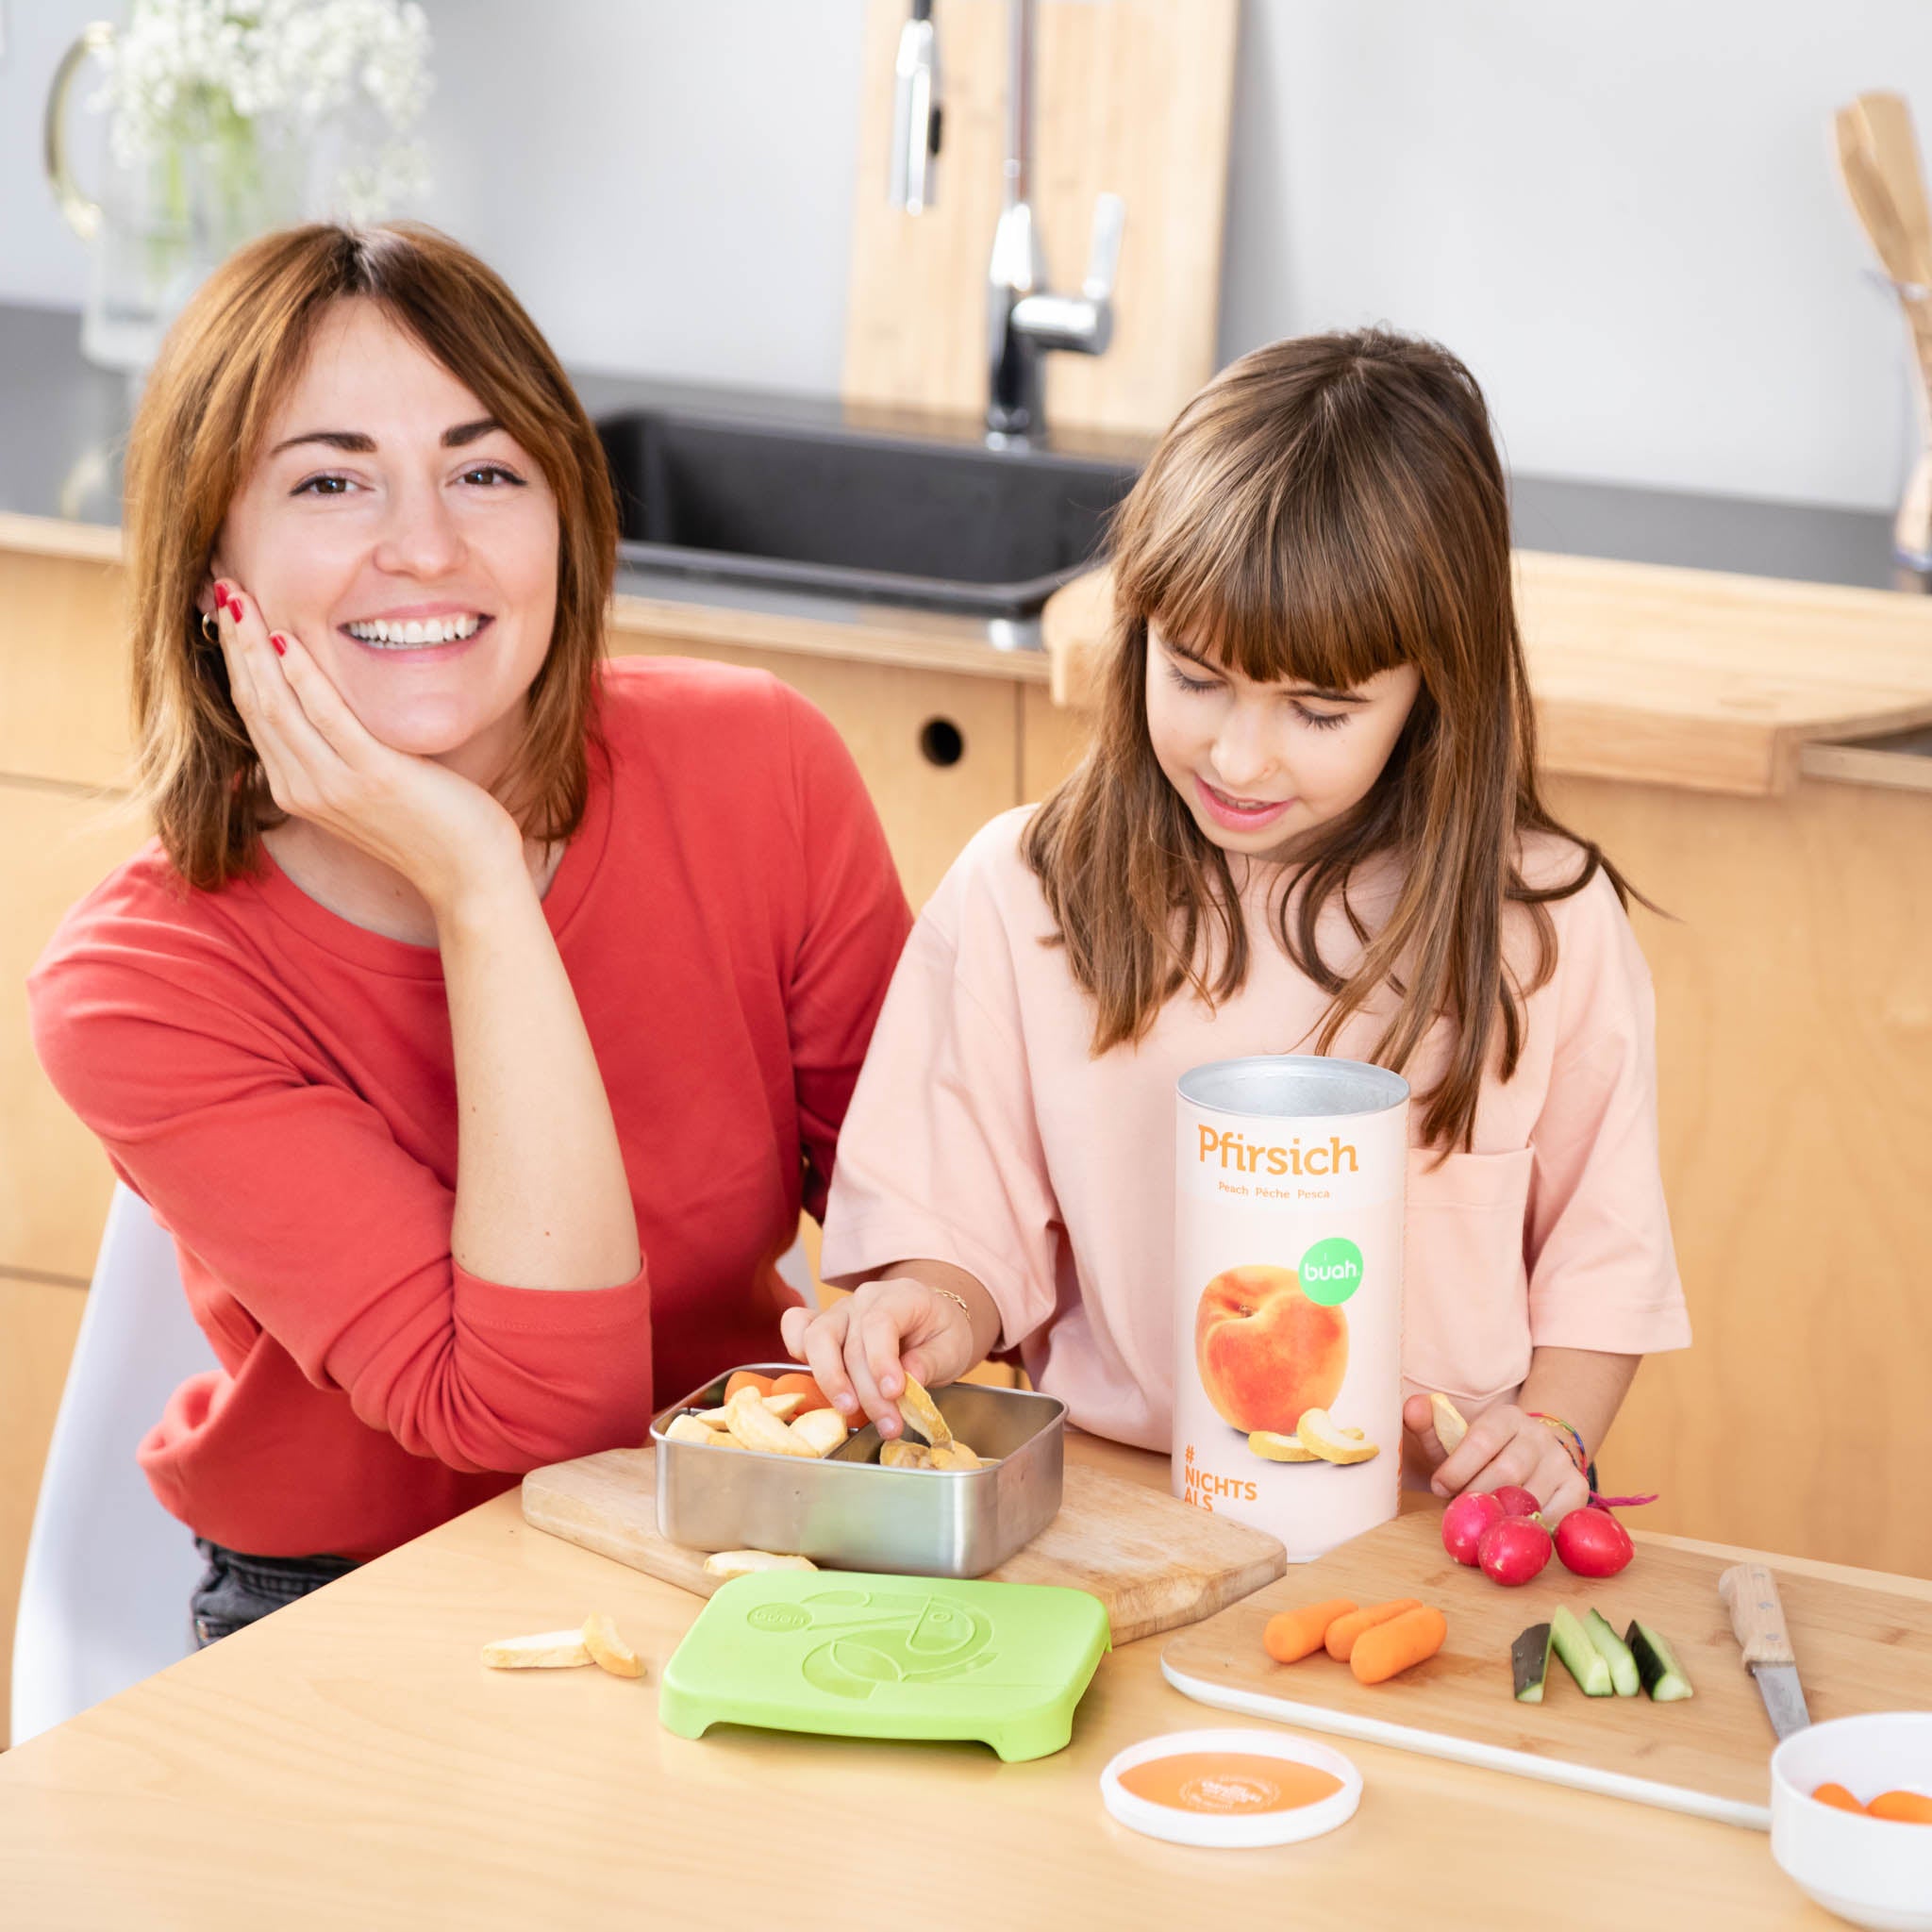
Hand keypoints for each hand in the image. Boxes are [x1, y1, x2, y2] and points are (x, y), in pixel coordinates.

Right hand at [212, 580, 525, 915]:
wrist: (468, 875)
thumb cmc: (429, 826)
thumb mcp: (369, 788)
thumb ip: (339, 754)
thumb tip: (326, 707)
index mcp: (297, 789)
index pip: (253, 713)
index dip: (235, 660)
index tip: (227, 612)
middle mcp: (304, 788)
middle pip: (255, 702)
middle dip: (233, 642)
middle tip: (222, 585)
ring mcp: (335, 785)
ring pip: (277, 705)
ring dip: (253, 647)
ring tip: (239, 597)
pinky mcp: (373, 777)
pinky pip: (328, 717)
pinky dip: (303, 676)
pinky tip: (285, 639)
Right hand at [779, 1278, 977, 1437]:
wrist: (932, 1322)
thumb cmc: (941, 1333)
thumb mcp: (952, 1348)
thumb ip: (930, 1362)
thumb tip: (908, 1379)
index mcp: (900, 1296)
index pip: (880, 1323)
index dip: (882, 1360)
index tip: (894, 1392)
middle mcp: (864, 1300)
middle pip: (851, 1343)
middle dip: (867, 1391)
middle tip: (888, 1424)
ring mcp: (840, 1312)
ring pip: (817, 1338)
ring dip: (831, 1380)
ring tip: (849, 1412)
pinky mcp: (824, 1327)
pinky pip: (797, 1328)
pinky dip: (796, 1350)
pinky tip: (816, 1380)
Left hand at [1402, 1393, 1590, 1524]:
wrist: (1530, 1457)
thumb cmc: (1482, 1455)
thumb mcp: (1454, 1439)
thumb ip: (1429, 1426)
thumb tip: (1412, 1408)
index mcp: (1506, 1417)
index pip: (1482, 1439)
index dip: (1457, 1468)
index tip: (1439, 1487)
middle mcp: (1538, 1435)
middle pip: (1508, 1471)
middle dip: (1478, 1497)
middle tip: (1461, 1513)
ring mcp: (1561, 1461)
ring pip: (1533, 1497)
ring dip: (1503, 1517)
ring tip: (1482, 1525)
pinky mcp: (1577, 1487)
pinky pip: (1557, 1515)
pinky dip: (1532, 1529)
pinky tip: (1511, 1531)